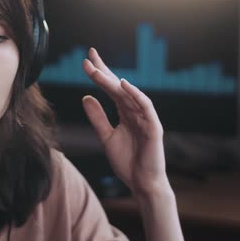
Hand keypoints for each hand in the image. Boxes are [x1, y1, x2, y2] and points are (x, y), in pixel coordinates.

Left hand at [81, 48, 168, 196]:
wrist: (142, 183)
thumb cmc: (128, 161)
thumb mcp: (106, 137)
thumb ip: (97, 118)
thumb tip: (86, 97)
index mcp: (125, 113)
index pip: (111, 89)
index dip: (101, 73)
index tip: (86, 60)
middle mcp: (136, 111)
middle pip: (118, 87)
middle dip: (104, 72)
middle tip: (89, 57)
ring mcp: (145, 118)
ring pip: (128, 95)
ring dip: (112, 81)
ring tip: (97, 71)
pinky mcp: (153, 127)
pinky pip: (145, 107)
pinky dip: (136, 95)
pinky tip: (124, 84)